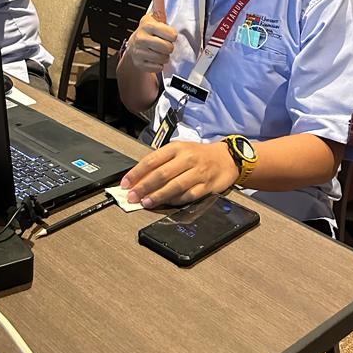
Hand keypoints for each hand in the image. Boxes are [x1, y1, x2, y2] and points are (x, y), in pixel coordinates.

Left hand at [120, 140, 238, 207]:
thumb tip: (139, 178)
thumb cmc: (198, 155)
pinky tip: (166, 204)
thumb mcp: (179, 151)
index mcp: (176, 148)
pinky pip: (188, 195)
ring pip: (174, 186)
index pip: (152, 160)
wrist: (226, 158)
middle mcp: (186, 158)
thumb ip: (161, 163)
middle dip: (144, 187)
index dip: (137, 173)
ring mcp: (197, 172)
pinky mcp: (206, 186)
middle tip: (132, 196)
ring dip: (158, 196)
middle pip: (161, 174)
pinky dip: (175, 201)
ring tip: (146, 202)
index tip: (126, 183)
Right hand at [125, 0, 177, 72]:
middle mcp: (141, 38)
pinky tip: (153, 58)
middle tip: (162, 43)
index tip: (166, 33)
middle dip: (168, 47)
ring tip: (158, 50)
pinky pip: (158, 67)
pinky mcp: (140, 64)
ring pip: (164, 58)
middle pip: (168, 48)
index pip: (171, 34)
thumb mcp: (156, 15)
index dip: (171, 35)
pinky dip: (158, 65)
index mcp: (148, 25)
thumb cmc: (150, 30)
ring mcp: (139, 52)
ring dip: (164, 56)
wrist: (135, 46)